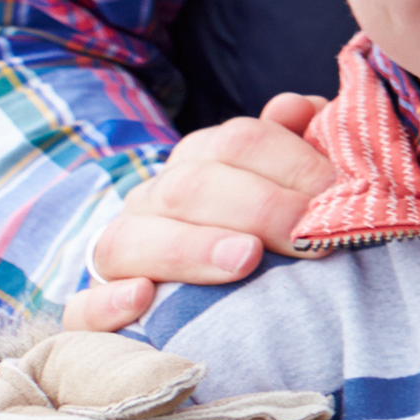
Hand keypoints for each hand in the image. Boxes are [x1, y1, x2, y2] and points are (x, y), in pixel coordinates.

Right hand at [61, 92, 334, 332]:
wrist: (222, 291)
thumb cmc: (277, 228)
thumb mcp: (297, 178)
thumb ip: (303, 139)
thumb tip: (290, 108)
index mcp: (203, 158)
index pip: (240, 142)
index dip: (293, 163)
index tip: (337, 196)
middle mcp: (155, 199)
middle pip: (192, 186)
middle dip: (259, 208)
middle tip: (308, 236)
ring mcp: (120, 253)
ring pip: (132, 240)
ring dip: (190, 248)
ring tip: (245, 260)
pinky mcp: (94, 311)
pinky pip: (81, 309)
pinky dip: (106, 305)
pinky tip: (142, 299)